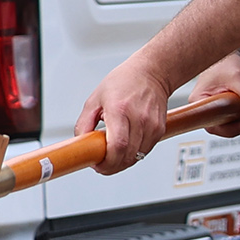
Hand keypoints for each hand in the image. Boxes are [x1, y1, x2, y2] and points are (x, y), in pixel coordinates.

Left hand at [75, 60, 172, 174]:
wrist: (152, 73)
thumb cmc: (124, 82)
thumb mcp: (95, 99)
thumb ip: (84, 123)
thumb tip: (79, 143)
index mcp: (120, 110)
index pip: (118, 146)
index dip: (107, 162)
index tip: (97, 165)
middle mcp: (139, 119)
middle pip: (128, 156)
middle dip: (112, 167)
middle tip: (101, 165)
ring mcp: (152, 125)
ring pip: (138, 156)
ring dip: (123, 162)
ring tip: (112, 156)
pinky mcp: (160, 128)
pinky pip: (146, 150)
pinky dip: (134, 154)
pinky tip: (125, 149)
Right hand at [181, 53, 239, 137]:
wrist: (227, 54)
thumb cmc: (225, 62)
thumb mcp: (239, 78)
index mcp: (199, 102)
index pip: (213, 127)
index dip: (232, 129)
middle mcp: (204, 108)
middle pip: (226, 127)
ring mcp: (213, 108)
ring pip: (233, 123)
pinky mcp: (223, 107)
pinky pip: (236, 116)